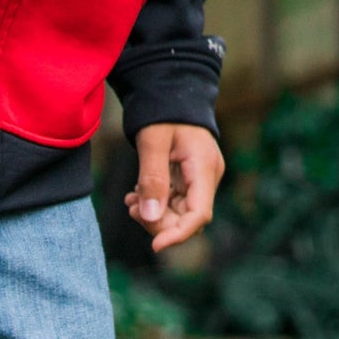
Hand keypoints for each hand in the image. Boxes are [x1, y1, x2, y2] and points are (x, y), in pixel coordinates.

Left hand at [124, 122, 222, 251]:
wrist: (170, 92)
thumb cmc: (163, 111)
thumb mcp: (153, 141)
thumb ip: (152, 178)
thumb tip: (150, 217)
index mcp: (204, 168)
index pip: (199, 214)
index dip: (178, 234)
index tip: (155, 246)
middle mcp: (206, 178)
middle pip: (187, 219)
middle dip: (158, 222)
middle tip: (132, 206)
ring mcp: (198, 180)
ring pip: (177, 215)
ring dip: (152, 214)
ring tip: (132, 199)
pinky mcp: (188, 181)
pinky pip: (172, 203)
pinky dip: (153, 204)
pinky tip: (136, 195)